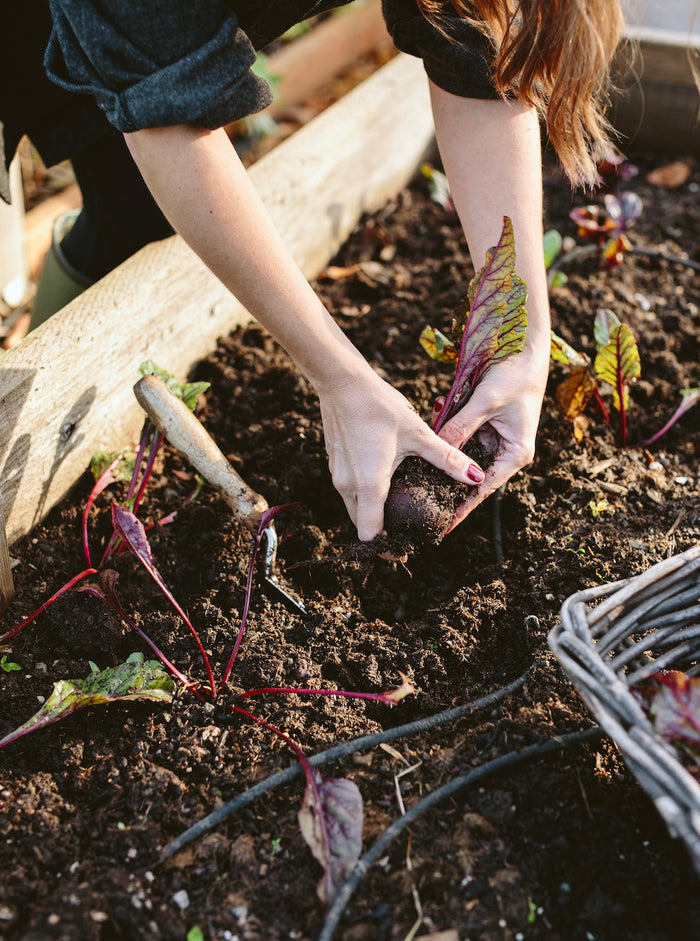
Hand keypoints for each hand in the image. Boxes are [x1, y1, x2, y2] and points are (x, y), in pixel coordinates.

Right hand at [317, 367, 485, 540]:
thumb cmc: (379, 406)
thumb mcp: (418, 434)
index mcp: (369, 485)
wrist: (341, 382)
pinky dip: (365, 496)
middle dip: (383, 533)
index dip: (387, 546)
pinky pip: (349, 491)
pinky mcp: (335, 463)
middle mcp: (348, 485)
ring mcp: (338, 475)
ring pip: (354, 508)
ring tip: (399, 509)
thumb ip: (446, 459)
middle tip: (408, 531)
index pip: (370, 534)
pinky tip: (385, 481)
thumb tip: (476, 477)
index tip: (405, 548)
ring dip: (373, 513)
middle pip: (362, 525)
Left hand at [435, 349, 547, 531]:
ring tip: (416, 464)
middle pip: (469, 475)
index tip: (444, 525)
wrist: (524, 347)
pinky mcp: (481, 425)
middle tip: (417, 498)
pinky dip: (445, 429)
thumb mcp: (485, 402)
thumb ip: (460, 426)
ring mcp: (491, 438)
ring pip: (460, 454)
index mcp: (515, 454)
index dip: (463, 508)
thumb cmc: (515, 375)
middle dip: (444, 481)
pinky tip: (430, 422)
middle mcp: (504, 451)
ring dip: (442, 452)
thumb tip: (436, 447)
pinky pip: (459, 434)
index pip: (483, 489)